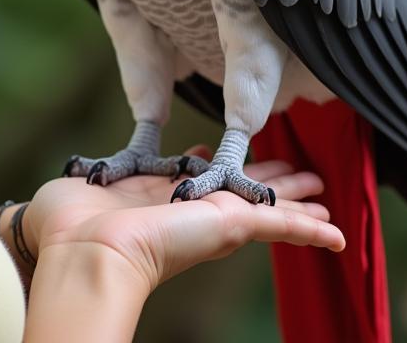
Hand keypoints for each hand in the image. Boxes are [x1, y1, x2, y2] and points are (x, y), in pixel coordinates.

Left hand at [26, 146, 345, 295]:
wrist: (82, 252)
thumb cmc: (70, 221)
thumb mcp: (92, 185)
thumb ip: (103, 175)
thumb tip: (106, 168)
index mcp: (161, 198)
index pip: (200, 184)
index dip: (218, 169)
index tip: (227, 154)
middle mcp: (192, 213)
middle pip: (243, 197)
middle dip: (273, 186)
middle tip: (302, 178)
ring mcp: (213, 223)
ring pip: (268, 212)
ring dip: (297, 204)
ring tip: (323, 196)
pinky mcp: (230, 228)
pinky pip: (280, 228)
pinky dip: (311, 231)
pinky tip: (336, 236)